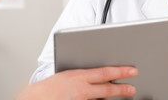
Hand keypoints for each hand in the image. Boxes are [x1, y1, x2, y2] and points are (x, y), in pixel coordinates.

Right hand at [16, 66, 137, 99]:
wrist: (35, 98)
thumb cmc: (48, 88)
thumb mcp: (67, 75)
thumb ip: (83, 75)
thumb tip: (99, 75)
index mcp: (78, 75)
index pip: (105, 72)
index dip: (121, 71)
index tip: (132, 70)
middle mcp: (81, 89)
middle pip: (107, 89)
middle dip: (122, 88)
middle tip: (132, 87)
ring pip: (101, 99)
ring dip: (114, 96)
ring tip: (125, 94)